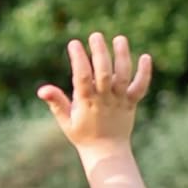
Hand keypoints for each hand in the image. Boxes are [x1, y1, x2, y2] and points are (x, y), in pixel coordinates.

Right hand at [38, 32, 152, 151]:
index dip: (78, 59)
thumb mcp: (65, 120)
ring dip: (122, 56)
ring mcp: (119, 100)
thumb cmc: (82, 135)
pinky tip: (145, 56)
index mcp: (86, 103)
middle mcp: (104, 99)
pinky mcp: (132, 102)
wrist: (106, 152)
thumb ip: (56, 102)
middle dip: (100, 52)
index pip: (82, 77)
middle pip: (103, 72)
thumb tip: (42, 89)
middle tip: (95, 35)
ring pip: (123, 75)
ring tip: (119, 39)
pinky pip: (141, 86)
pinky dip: (145, 73)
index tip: (74, 44)